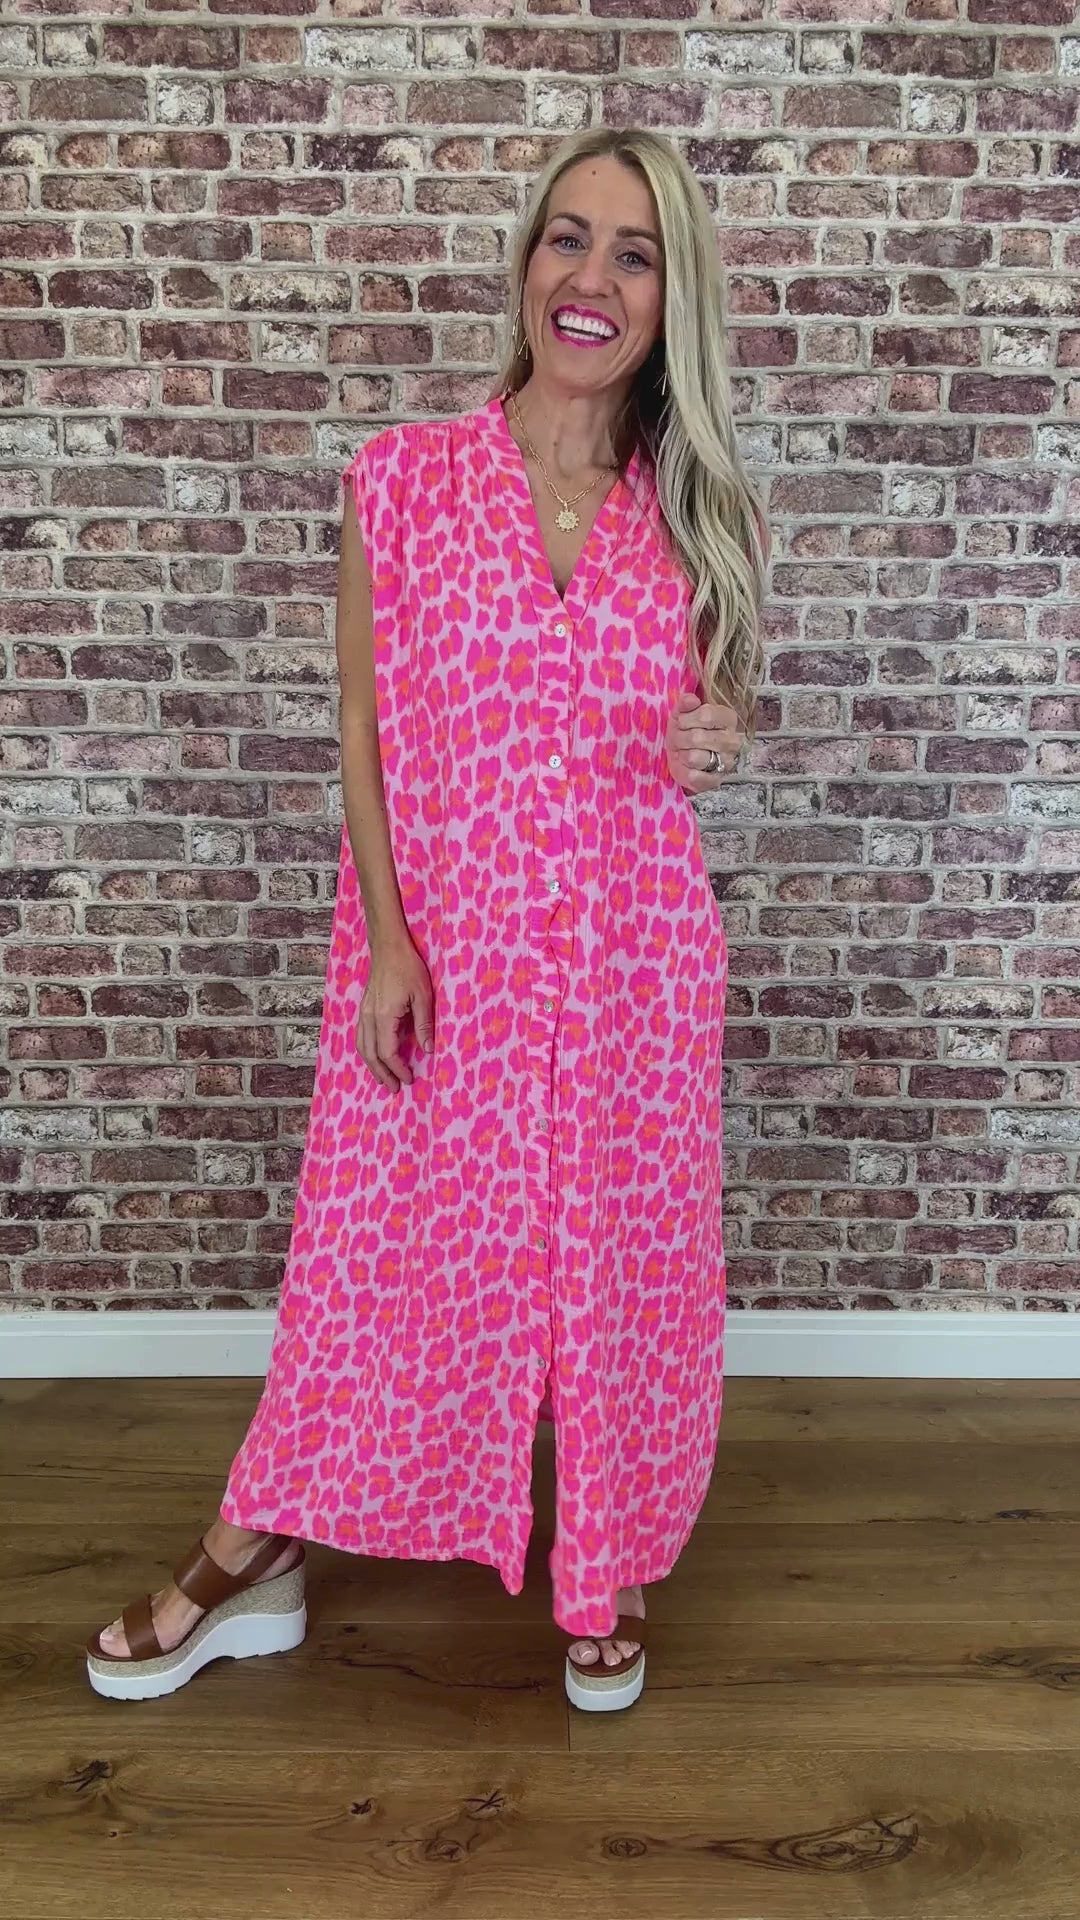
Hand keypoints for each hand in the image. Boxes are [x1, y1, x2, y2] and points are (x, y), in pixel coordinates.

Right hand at [356, 935, 433, 1093]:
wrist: (388, 948)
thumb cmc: (408, 968)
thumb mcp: (423, 996)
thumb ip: (424, 1024)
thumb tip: (428, 1050)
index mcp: (384, 1016)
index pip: (388, 1052)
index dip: (398, 1069)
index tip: (409, 1078)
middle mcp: (369, 1017)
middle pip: (371, 1055)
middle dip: (382, 1074)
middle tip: (394, 1089)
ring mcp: (363, 1013)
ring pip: (362, 1047)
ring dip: (372, 1066)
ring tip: (383, 1079)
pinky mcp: (363, 1008)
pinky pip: (361, 1036)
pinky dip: (367, 1052)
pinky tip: (376, 1056)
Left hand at [665, 690, 744, 793]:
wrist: (682, 756)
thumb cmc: (685, 730)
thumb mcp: (683, 713)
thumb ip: (686, 703)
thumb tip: (690, 699)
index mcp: (728, 718)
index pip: (707, 714)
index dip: (686, 719)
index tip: (680, 722)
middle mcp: (732, 741)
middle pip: (697, 737)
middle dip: (680, 737)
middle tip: (677, 738)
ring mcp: (726, 762)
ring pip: (694, 757)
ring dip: (680, 754)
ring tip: (682, 751)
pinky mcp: (716, 780)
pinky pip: (694, 776)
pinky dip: (684, 771)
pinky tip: (685, 765)